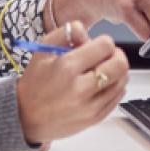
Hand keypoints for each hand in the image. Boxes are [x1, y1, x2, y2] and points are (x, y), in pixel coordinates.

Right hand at [15, 21, 128, 143]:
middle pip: (120, 64)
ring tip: (103, 70)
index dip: (104, 42)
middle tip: (107, 57)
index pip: (105, 46)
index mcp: (66, 67)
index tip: (96, 46)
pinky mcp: (95, 118)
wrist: (27, 118)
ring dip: (117, 71)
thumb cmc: (35, 83)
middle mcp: (80, 88)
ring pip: (123, 81)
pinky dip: (114, 87)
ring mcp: (90, 106)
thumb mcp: (42, 50)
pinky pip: (118, 97)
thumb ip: (66, 33)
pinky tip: (102, 84)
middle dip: (116, 55)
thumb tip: (87, 32)